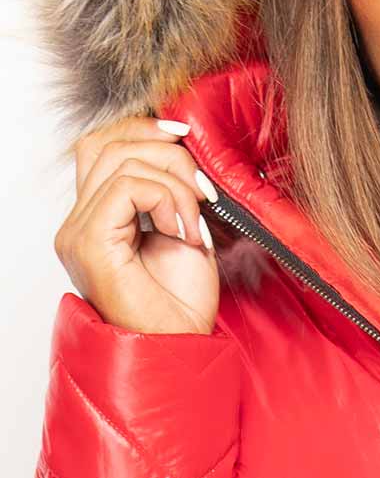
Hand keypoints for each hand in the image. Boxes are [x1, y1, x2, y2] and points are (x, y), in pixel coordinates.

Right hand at [54, 115, 221, 333]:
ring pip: (122, 161)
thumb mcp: (183, 229)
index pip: (103, 145)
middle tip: (204, 191)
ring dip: (175, 183)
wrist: (178, 349)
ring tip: (194, 224)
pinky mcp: (89, 243)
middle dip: (168, 153)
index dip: (144, 128)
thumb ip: (171, 188)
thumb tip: (181, 142)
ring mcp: (78, 233)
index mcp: (96, 217)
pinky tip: (182, 232)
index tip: (187, 135)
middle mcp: (77, 222)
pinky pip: (128, 187)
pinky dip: (167, 199)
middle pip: (109, 143)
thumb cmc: (181, 304)